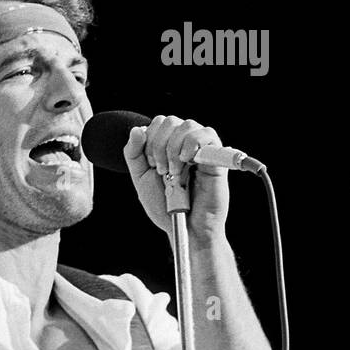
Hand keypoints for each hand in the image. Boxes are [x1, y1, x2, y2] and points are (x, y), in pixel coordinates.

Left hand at [124, 116, 229, 240]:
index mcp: (168, 147)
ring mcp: (201, 150)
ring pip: (188, 125)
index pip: (157, 123)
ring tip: (175, 172)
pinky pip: (208, 134)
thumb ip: (134, 154)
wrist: (184, 228)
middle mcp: (185, 145)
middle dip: (159, 145)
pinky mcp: (216, 158)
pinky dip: (192, 143)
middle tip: (161, 170)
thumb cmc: (165, 207)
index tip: (151, 165)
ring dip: (174, 148)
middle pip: (170, 121)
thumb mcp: (141, 179)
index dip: (150, 140)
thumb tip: (136, 130)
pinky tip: (187, 161)